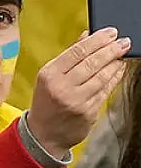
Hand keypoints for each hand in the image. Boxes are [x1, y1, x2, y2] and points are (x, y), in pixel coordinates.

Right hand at [28, 28, 129, 156]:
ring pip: (102, 77)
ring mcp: (76, 101)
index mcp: (49, 74)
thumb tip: (87, 36)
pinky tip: (118, 70)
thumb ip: (69, 56)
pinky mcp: (88, 112)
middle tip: (124, 42)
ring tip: (123, 55)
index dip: (97, 40)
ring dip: (115, 64)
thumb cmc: (46, 102)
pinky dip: (114, 79)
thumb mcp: (49, 77)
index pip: (77, 52)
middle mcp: (61, 87)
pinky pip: (105, 91)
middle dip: (111, 50)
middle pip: (91, 63)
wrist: (44, 134)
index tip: (111, 33)